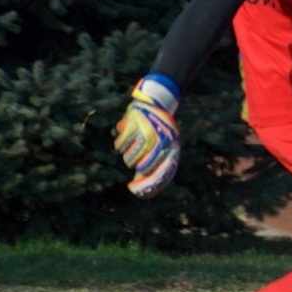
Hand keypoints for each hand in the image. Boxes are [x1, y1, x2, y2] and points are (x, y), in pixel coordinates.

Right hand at [114, 74, 181, 197]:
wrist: (156, 103)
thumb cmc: (160, 128)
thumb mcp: (165, 143)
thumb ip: (157, 162)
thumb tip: (141, 182)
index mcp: (171, 147)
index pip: (160, 173)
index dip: (146, 184)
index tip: (133, 188)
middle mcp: (160, 141)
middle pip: (142, 167)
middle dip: (137, 166)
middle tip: (136, 161)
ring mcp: (146, 133)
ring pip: (129, 158)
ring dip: (128, 155)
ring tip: (134, 147)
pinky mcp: (133, 126)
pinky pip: (120, 146)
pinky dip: (120, 145)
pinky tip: (126, 139)